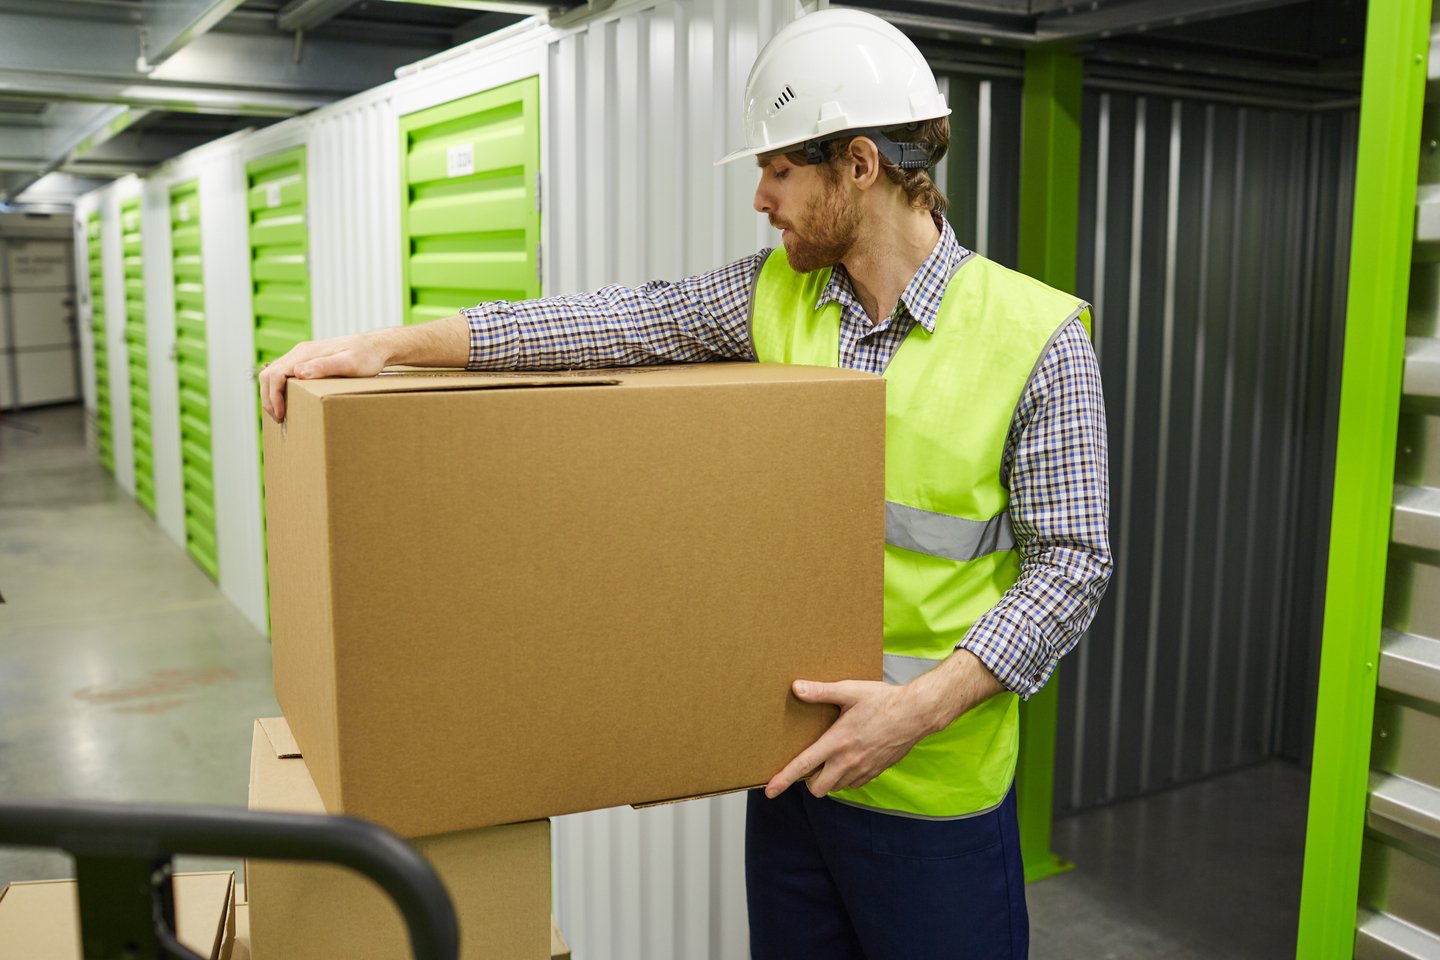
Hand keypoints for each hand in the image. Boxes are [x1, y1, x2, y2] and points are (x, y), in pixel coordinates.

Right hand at [259, 332, 393, 422]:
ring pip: (274, 374)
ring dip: (272, 394)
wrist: (375, 347)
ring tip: (281, 413)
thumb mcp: (349, 363)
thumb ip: (325, 366)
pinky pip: (284, 374)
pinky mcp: (308, 360)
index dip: (273, 396)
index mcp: (306, 353)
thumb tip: (298, 372)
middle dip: (269, 398)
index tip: (281, 414)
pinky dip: (279, 389)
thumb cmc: (366, 357)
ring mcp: (303, 356)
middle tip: (278, 419)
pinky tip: (289, 401)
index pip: (275, 374)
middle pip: (270, 374)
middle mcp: (300, 352)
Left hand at [765, 679, 939, 798]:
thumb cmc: (883, 700)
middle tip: (812, 764)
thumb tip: (796, 688)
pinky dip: (846, 778)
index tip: (769, 791)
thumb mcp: (850, 690)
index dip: (784, 780)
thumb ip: (821, 691)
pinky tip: (850, 760)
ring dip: (829, 779)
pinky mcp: (875, 773)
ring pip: (836, 788)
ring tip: (831, 759)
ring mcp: (863, 770)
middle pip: (818, 788)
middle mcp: (848, 762)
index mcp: (837, 742)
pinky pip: (853, 784)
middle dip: (810, 781)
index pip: (803, 766)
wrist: (916, 714)